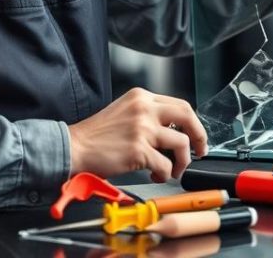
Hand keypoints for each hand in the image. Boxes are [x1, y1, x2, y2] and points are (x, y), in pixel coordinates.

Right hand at [67, 87, 207, 182]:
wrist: (73, 147)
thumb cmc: (96, 135)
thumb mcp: (125, 111)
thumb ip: (148, 115)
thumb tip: (175, 132)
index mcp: (142, 97)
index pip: (180, 105)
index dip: (193, 123)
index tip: (196, 136)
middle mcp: (144, 108)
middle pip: (187, 116)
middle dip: (199, 136)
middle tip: (199, 151)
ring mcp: (142, 128)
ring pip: (181, 143)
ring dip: (182, 161)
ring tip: (172, 170)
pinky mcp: (138, 150)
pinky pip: (165, 164)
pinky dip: (165, 173)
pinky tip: (156, 176)